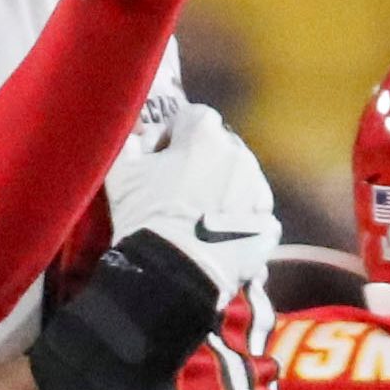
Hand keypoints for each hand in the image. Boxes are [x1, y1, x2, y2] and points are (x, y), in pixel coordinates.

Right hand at [104, 103, 278, 304]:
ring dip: (225, 188)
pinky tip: (221, 236)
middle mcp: (240, 155)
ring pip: (242, 179)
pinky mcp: (268, 225)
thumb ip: (130, 143)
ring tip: (201, 217)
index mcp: (205, 135)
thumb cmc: (145, 216)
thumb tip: (136, 136)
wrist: (174, 273)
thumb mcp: (121, 173)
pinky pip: (256, 214)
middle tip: (178, 188)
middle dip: (203, 160)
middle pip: (222, 147)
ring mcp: (259, 190)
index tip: (159, 157)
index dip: (174, 134)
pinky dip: (242, 220)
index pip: (194, 116)